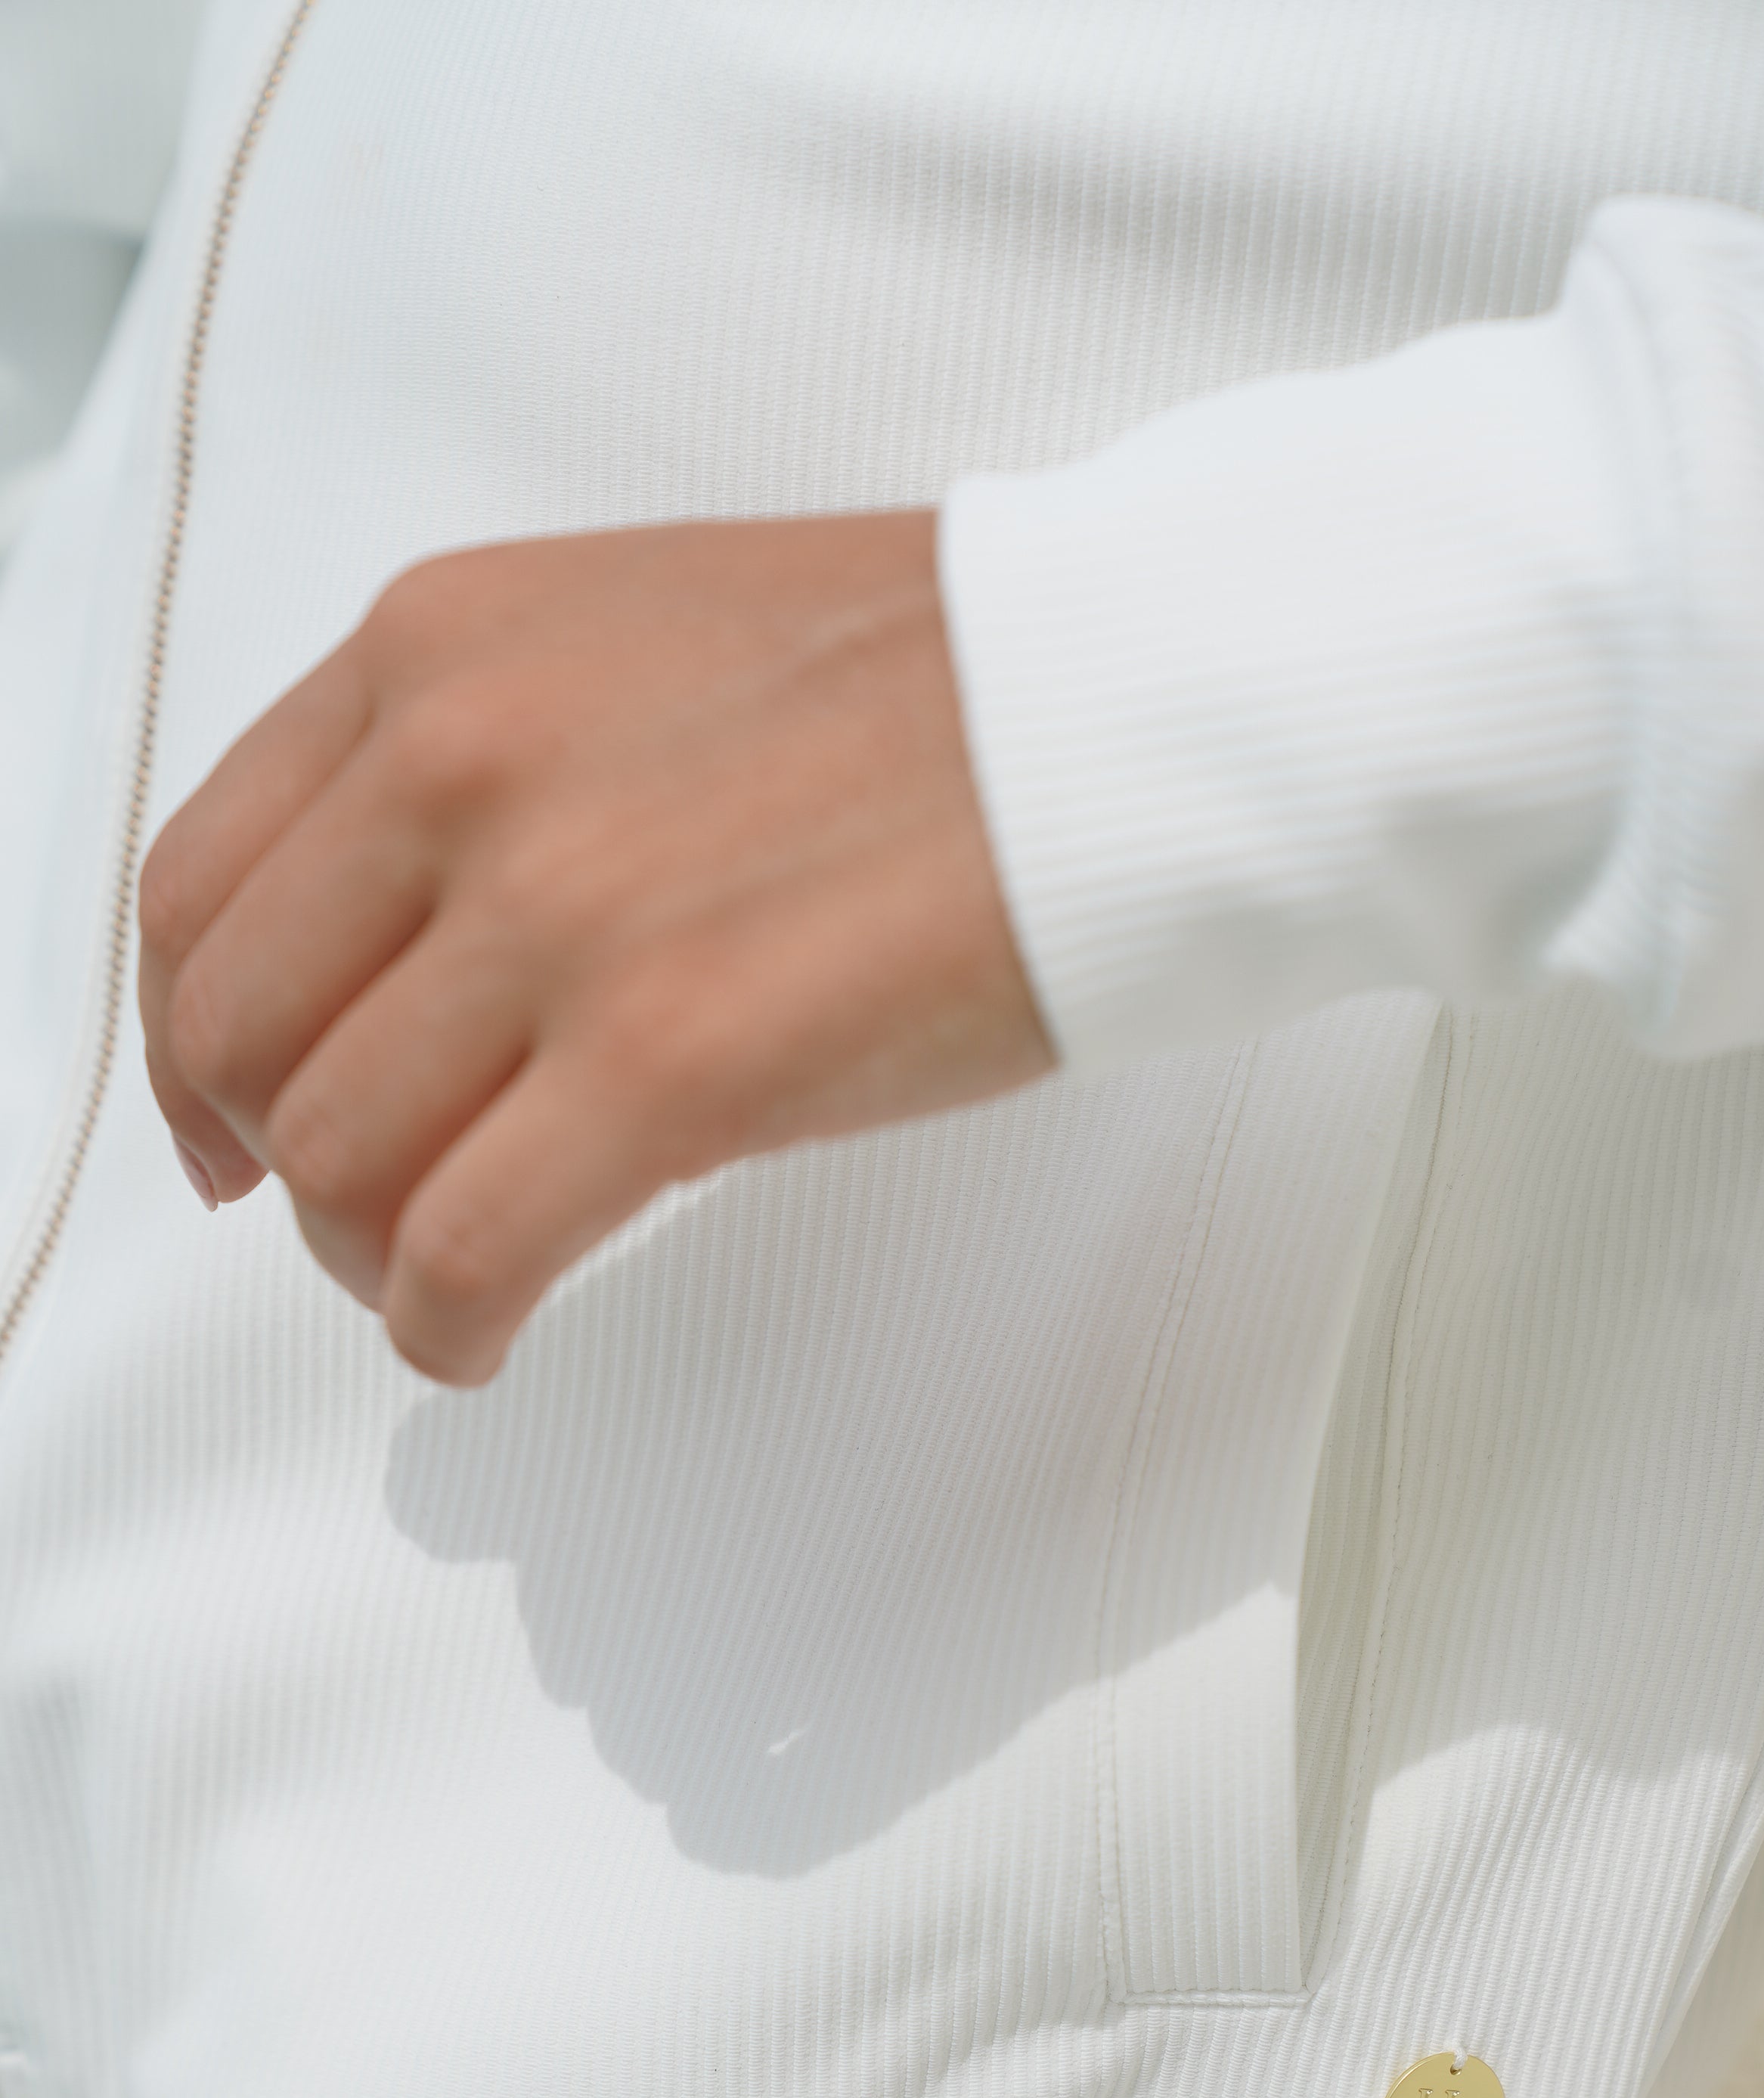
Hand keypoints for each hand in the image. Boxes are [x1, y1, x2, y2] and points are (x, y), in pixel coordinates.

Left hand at [139, 511, 1052, 1383]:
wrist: (1126, 707)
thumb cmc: (927, 692)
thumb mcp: (628, 650)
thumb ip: (478, 767)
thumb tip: (386, 954)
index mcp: (439, 649)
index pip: (200, 887)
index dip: (191, 1048)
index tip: (228, 1129)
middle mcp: (463, 764)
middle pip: (244, 1042)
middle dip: (281, 1167)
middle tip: (356, 1221)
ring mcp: (562, 914)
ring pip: (337, 1161)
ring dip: (369, 1259)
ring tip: (445, 1277)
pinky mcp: (673, 1060)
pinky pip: (461, 1252)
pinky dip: (445, 1328)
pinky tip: (488, 1335)